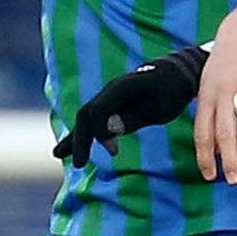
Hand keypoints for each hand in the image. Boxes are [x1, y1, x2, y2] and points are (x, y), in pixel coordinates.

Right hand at [53, 46, 209, 167]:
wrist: (178, 72)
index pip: (97, 112)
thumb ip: (132, 119)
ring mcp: (108, 96)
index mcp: (122, 88)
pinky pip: (91, 119)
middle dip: (80, 140)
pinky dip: (80, 134)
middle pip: (86, 115)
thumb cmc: (173, 91)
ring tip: (58, 154)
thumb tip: (108, 133)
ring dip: (74, 138)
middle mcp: (110, 90)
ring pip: (85, 117)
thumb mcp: (159, 107)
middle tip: (80, 164)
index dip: (100, 133)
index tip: (113, 152)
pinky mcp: (110, 104)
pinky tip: (65, 147)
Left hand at [196, 14, 236, 183]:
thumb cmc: (223, 64)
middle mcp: (222, 94)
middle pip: (223, 132)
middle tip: (233, 180)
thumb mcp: (208, 86)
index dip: (205, 156)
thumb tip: (213, 148)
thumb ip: (210, 114)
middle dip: (227, 158)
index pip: (201, 133)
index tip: (209, 176)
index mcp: (205, 98)